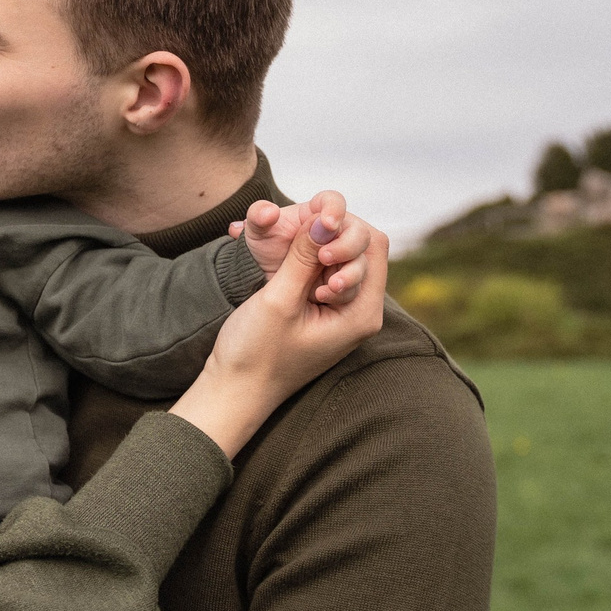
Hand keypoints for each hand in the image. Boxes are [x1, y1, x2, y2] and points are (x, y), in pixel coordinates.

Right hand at [175, 203, 388, 459]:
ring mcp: (344, 312)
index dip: (345, 229)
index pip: (374, 246)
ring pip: (342, 257)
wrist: (236, 390)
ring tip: (286, 256)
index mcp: (362, 313)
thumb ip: (303, 257)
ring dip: (316, 247)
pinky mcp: (325, 311)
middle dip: (331, 236)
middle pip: (363, 249)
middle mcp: (362, 312)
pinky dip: (308, 260)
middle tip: (296, 243)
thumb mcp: (279, 300)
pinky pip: (326, 271)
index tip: (310, 238)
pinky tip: (284, 265)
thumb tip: (324, 219)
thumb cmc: (256, 353)